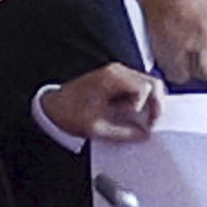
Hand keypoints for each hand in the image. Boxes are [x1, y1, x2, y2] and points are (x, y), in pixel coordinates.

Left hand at [33, 65, 166, 145]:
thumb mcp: (96, 128)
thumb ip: (123, 133)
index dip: (148, 107)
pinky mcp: (114, 79)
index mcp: (113, 78)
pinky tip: (133, 113)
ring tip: (143, 119)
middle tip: (153, 122)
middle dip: (156, 103)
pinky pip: (136, 86)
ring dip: (148, 101)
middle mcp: (118, 71)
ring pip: (146, 82)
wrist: (51, 107)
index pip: (144, 88)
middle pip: (151, 81)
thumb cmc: (69, 114)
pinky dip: (139, 99)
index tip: (147, 124)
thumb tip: (143, 134)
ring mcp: (117, 73)